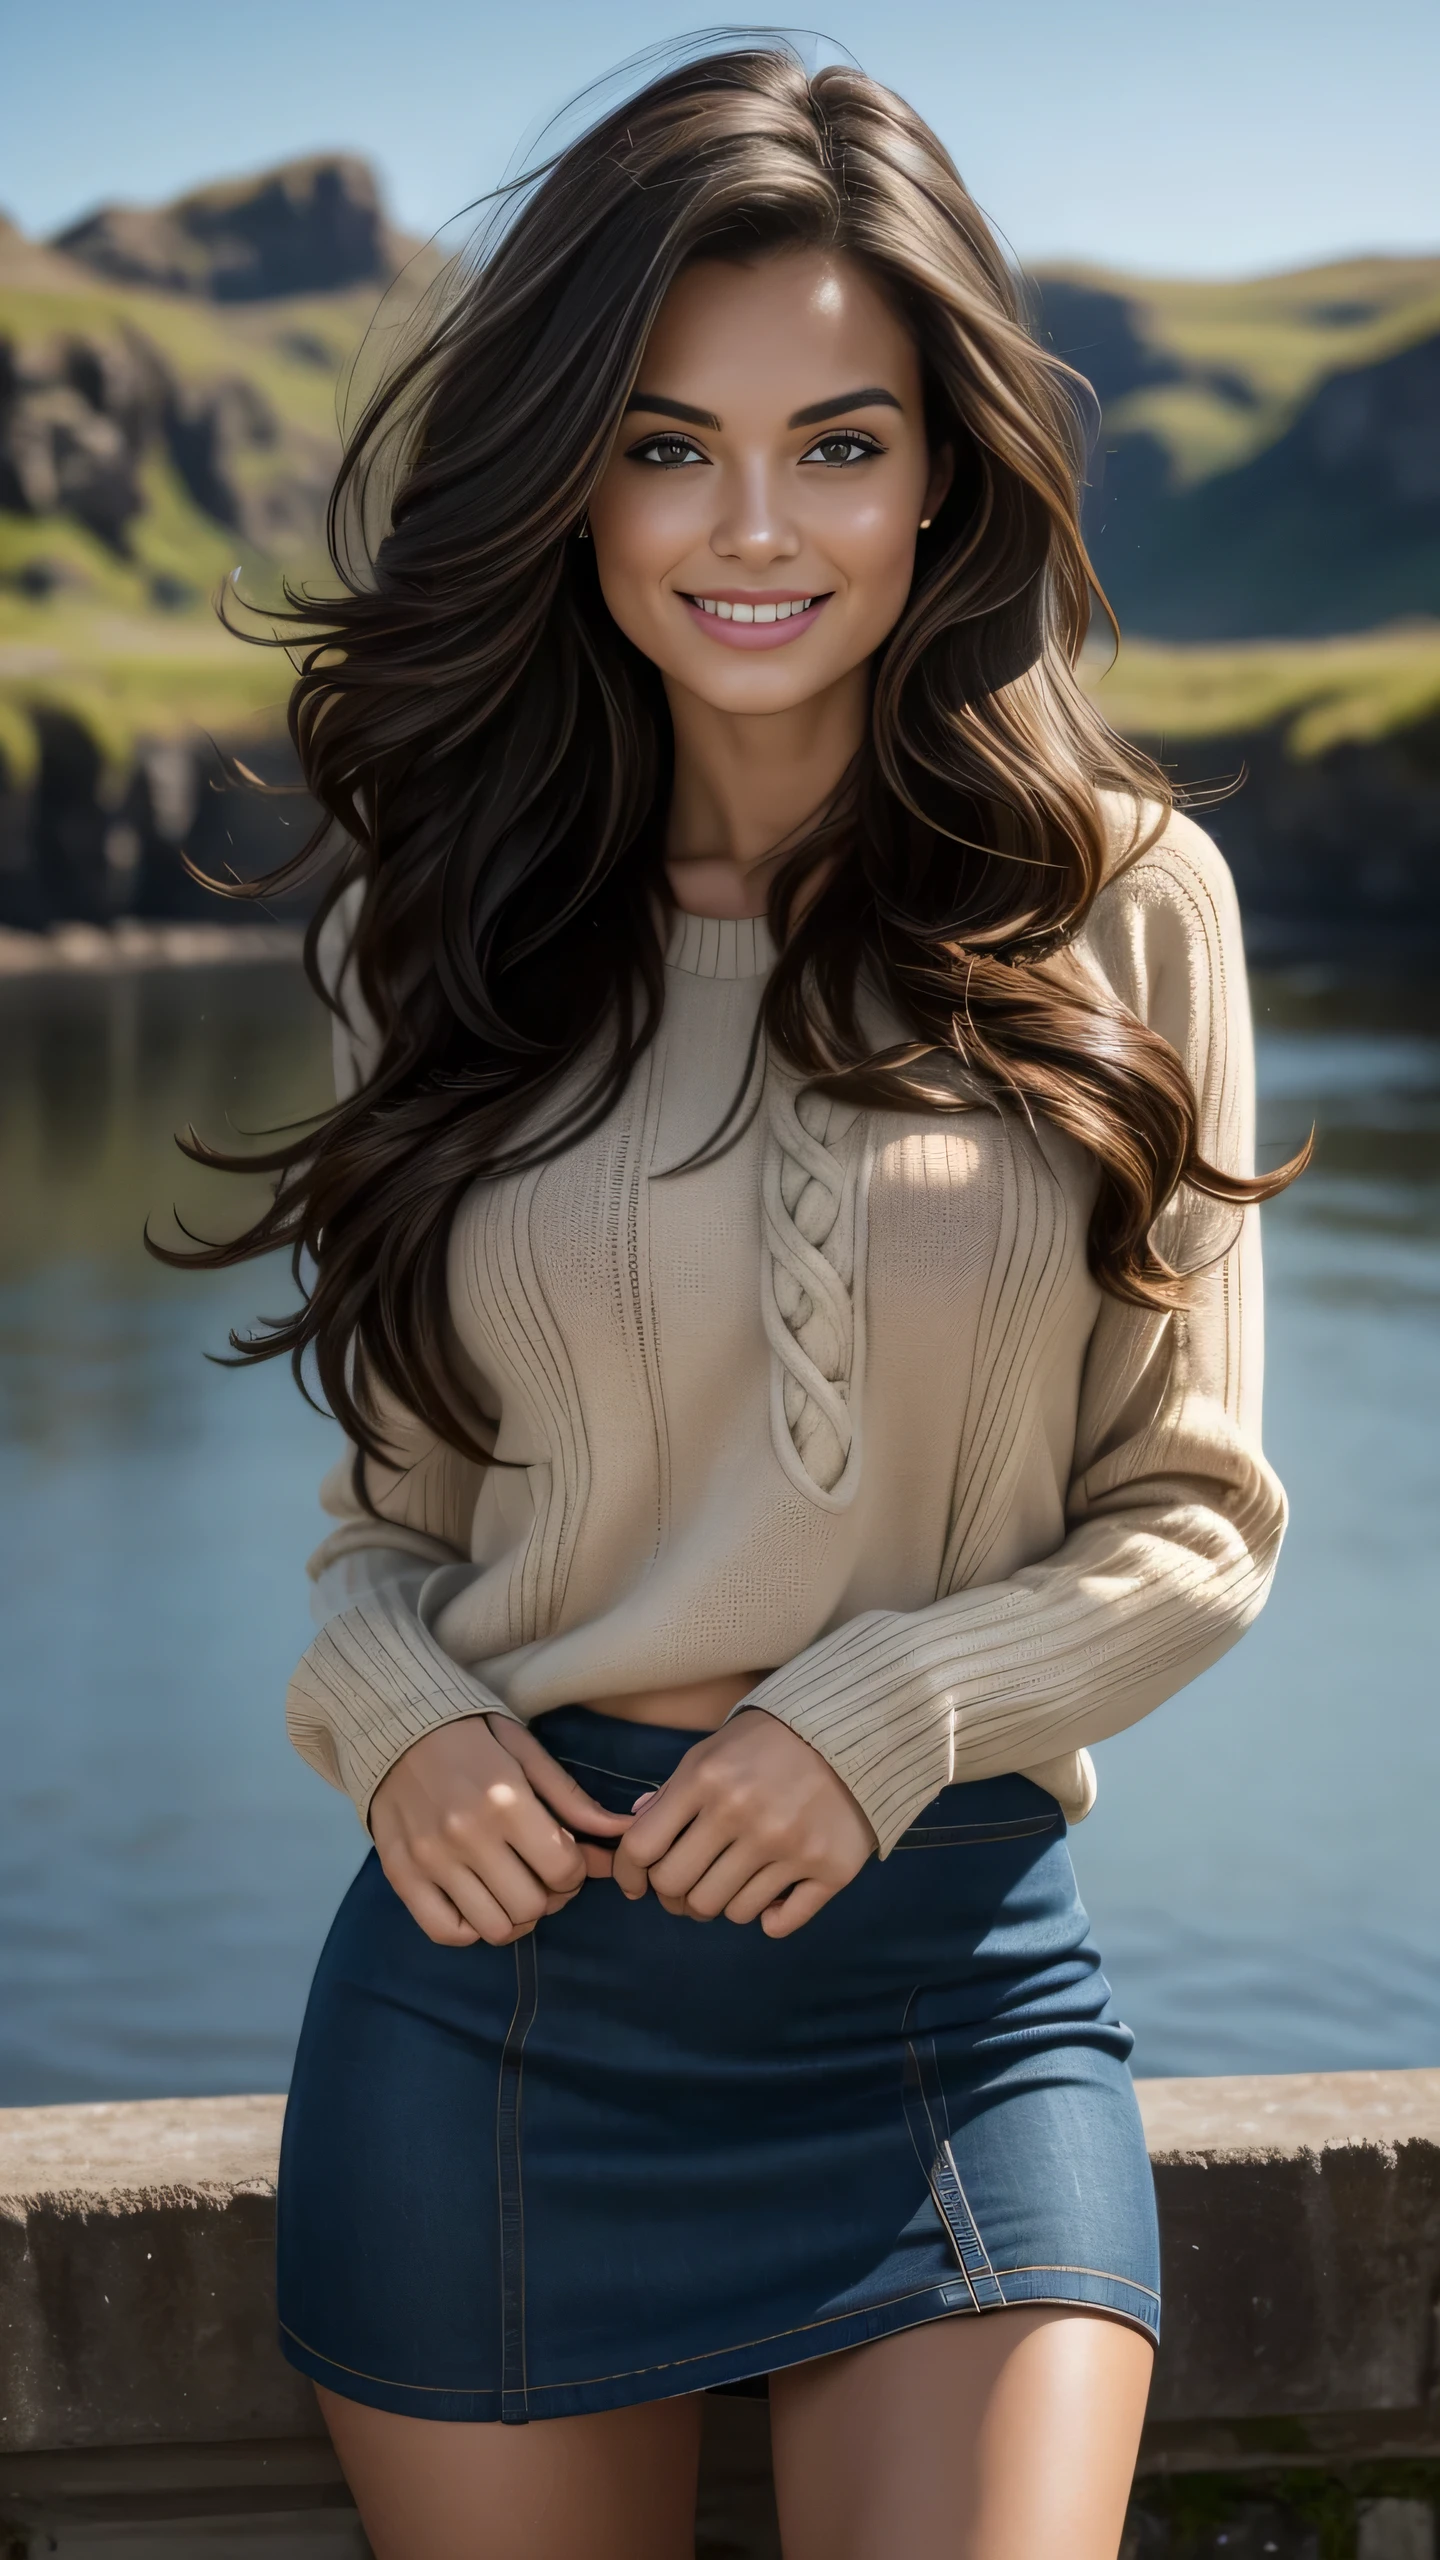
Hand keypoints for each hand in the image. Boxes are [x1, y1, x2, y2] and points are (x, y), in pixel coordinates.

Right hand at [369, 1714, 631, 1948]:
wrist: (394, 1725)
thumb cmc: (470, 1736)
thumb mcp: (526, 1753)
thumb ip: (572, 1800)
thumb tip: (621, 1835)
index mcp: (506, 1801)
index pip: (564, 1870)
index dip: (576, 1871)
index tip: (566, 1857)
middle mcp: (467, 1836)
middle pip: (533, 1906)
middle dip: (549, 1896)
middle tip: (541, 1876)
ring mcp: (431, 1860)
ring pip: (494, 1928)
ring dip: (513, 1917)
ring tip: (511, 1889)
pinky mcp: (401, 1876)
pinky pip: (445, 1932)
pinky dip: (470, 1929)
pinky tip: (477, 1902)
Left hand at [611, 1709, 877, 1936]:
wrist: (854, 1730)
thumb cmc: (772, 1739)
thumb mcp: (713, 1750)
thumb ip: (673, 1791)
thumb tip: (636, 1828)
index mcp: (707, 1780)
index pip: (642, 1848)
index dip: (630, 1874)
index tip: (636, 1884)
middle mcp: (743, 1816)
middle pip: (677, 1889)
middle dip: (673, 1896)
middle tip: (685, 1890)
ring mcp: (788, 1846)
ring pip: (726, 1911)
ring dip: (722, 1904)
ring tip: (732, 1883)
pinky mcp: (828, 1870)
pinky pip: (779, 1924)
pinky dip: (770, 1919)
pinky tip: (773, 1897)